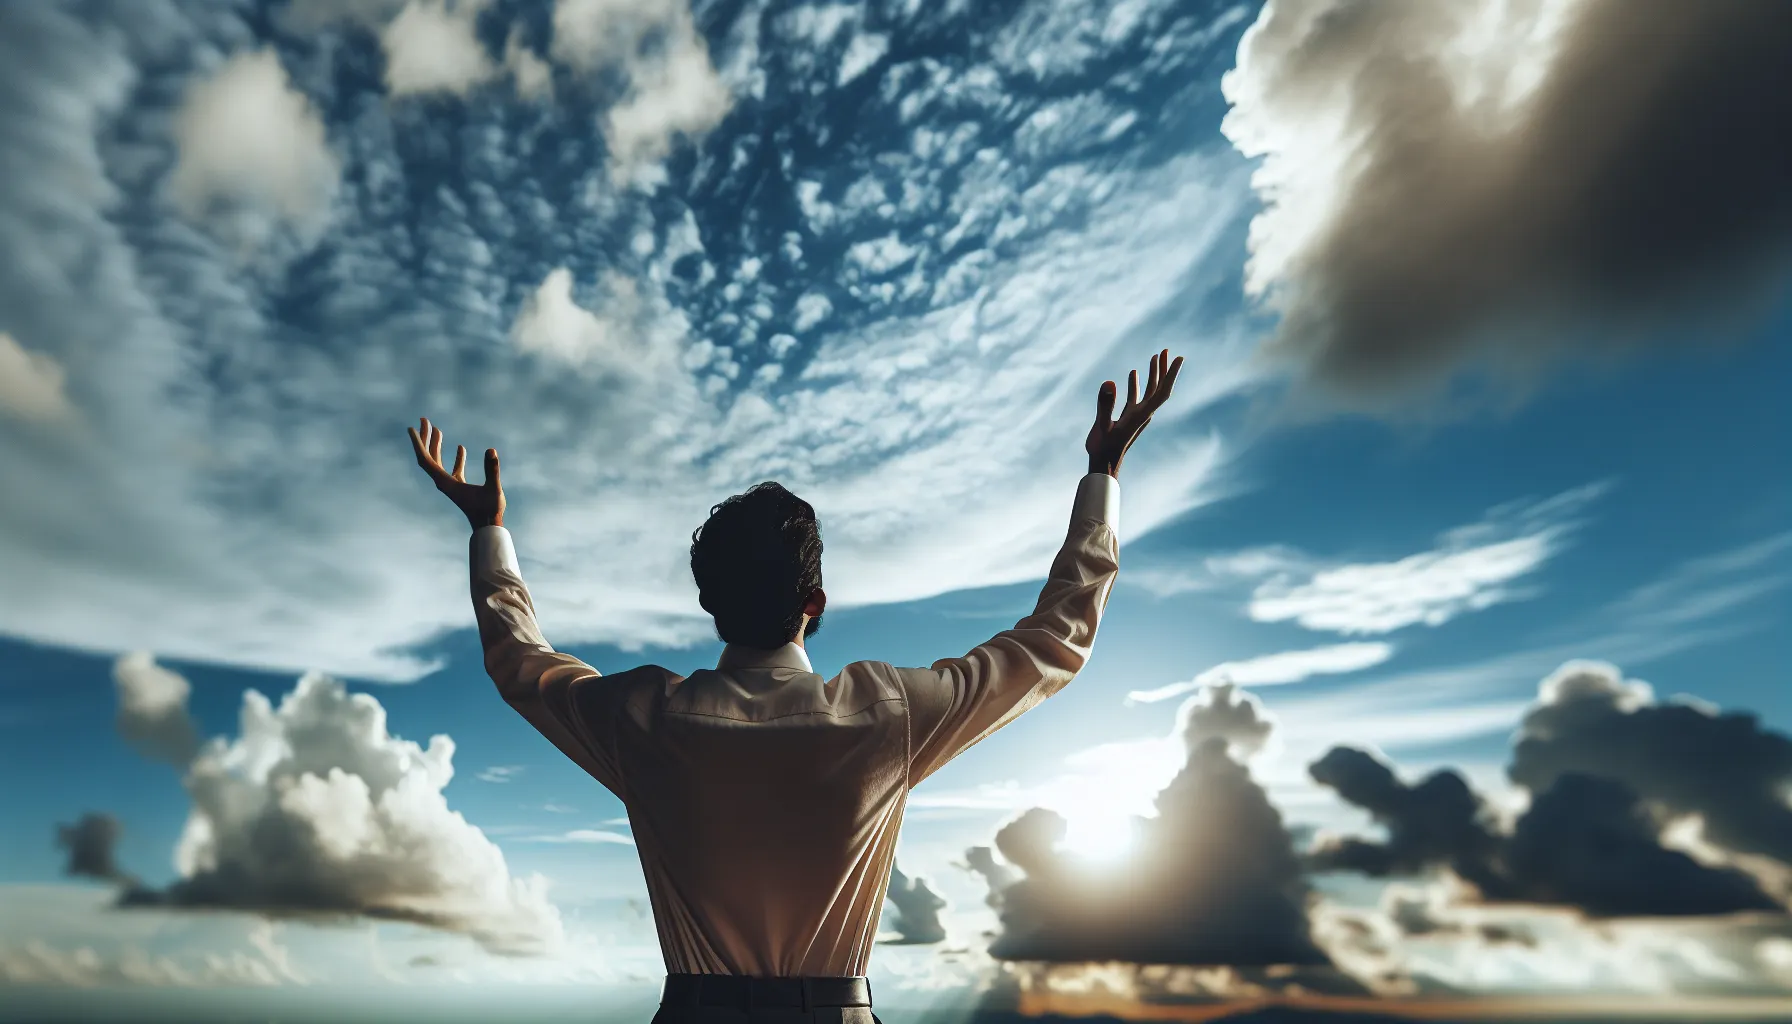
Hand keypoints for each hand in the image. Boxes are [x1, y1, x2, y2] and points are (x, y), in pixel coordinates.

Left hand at [408, 417, 504, 529]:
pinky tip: (460, 448)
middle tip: (424, 420)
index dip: (418, 443)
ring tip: (436, 429)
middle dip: (425, 438)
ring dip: (436, 445)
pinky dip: (455, 458)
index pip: (426, 460)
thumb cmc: (489, 510)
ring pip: (438, 462)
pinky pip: (452, 469)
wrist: (487, 527)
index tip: (412, 428)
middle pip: (428, 457)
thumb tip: (491, 451)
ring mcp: (450, 485)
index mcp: (445, 482)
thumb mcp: (493, 489)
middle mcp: (443, 482)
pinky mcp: (459, 487)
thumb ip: (492, 470)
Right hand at [1086, 348, 1183, 476]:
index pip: (1162, 391)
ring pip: (1149, 391)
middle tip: (1166, 351)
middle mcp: (1143, 413)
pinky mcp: (1128, 417)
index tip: (1179, 358)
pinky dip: (1136, 384)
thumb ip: (1105, 405)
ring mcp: (1136, 415)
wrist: (1103, 464)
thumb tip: (1109, 382)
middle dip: (1164, 369)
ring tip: (1155, 357)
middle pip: (1159, 388)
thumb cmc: (1104, 448)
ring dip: (1153, 374)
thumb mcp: (1102, 425)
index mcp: (1141, 415)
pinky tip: (1133, 374)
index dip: (1171, 374)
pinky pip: (1136, 397)